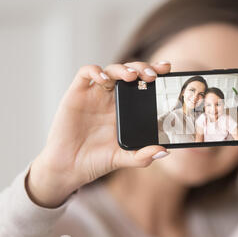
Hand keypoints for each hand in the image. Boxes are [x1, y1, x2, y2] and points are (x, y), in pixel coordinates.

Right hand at [26, 61, 170, 207]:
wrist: (70, 168)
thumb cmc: (97, 160)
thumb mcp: (124, 158)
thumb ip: (143, 156)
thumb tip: (164, 152)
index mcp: (127, 108)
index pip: (143, 83)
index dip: (155, 72)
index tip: (167, 70)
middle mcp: (112, 98)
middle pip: (130, 72)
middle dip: (143, 68)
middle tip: (153, 75)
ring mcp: (95, 94)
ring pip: (111, 70)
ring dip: (123, 68)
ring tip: (132, 76)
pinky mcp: (76, 94)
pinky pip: (85, 74)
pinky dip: (95, 71)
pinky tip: (104, 80)